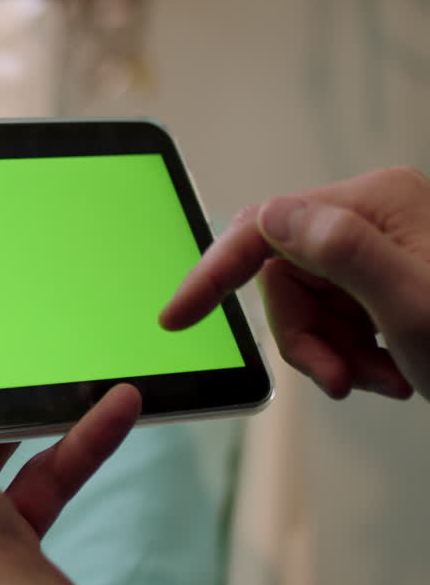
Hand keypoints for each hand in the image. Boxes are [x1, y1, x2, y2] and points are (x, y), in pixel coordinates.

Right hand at [160, 167, 429, 399]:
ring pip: (308, 306)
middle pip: (283, 277)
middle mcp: (372, 218)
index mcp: (372, 203)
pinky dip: (355, 357)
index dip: (214, 273)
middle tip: (340, 379)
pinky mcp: (387, 283)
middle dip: (303, 337)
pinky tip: (394, 374)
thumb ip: (338, 249)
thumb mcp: (409, 304)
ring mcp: (380, 251)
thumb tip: (273, 214)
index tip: (177, 318)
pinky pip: (337, 321)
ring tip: (381, 381)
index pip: (263, 227)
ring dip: (333, 355)